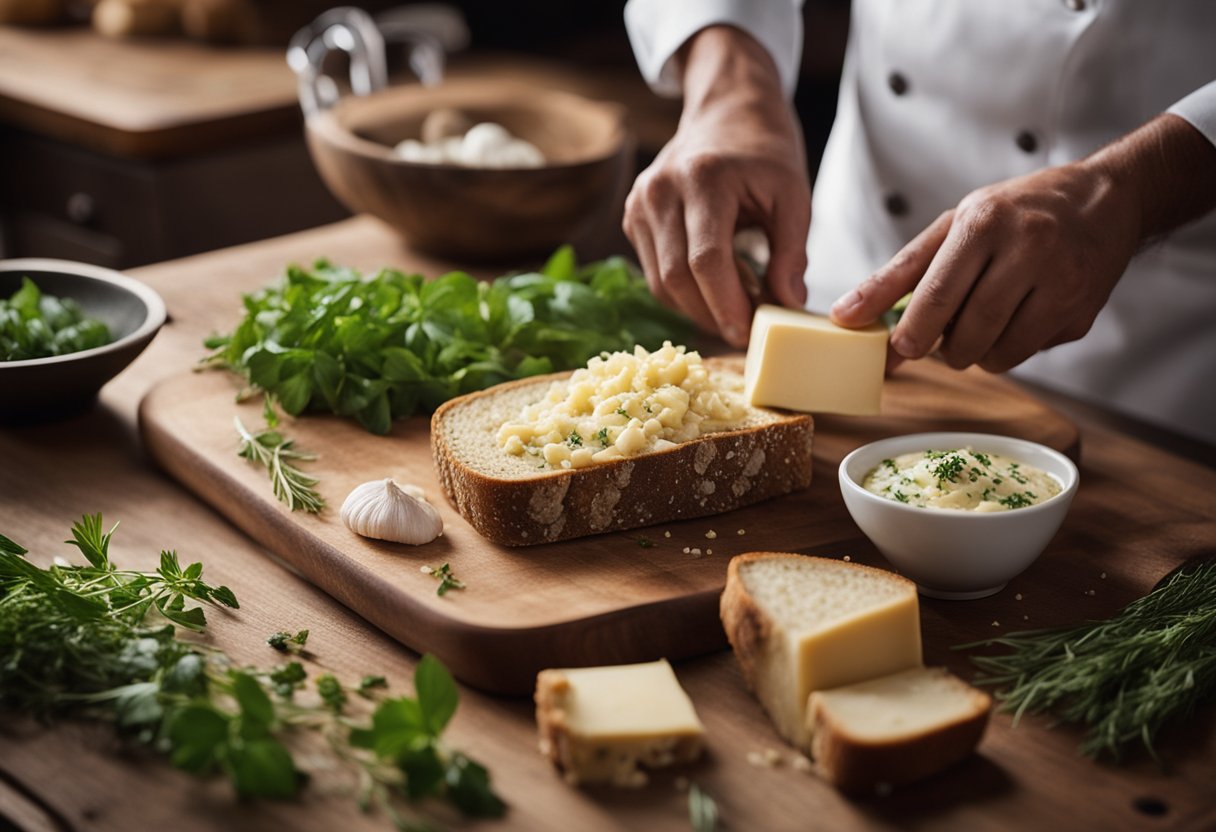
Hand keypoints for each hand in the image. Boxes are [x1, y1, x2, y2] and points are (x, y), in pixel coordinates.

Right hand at [624, 26, 810, 347]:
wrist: (726, 111)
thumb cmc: (764, 152)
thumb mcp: (794, 195)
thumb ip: (792, 252)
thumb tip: (787, 306)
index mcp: (703, 177)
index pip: (705, 259)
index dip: (726, 304)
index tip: (749, 333)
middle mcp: (661, 189)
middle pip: (676, 277)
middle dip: (711, 314)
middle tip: (747, 331)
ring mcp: (640, 203)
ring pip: (660, 282)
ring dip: (697, 308)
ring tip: (735, 309)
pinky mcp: (632, 216)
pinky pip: (654, 272)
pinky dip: (684, 292)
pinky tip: (714, 289)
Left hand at [830, 114, 1215, 372]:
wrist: (1105, 200)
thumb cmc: (1014, 213)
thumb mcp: (952, 226)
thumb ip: (898, 274)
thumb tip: (846, 316)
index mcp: (984, 223)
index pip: (937, 294)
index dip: (912, 332)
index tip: (896, 350)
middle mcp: (1028, 249)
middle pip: (967, 332)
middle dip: (942, 347)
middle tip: (935, 338)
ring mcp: (1061, 284)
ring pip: (996, 354)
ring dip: (974, 352)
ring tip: (980, 320)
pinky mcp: (1081, 315)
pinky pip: (1026, 355)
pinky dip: (1008, 349)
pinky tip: (1016, 317)